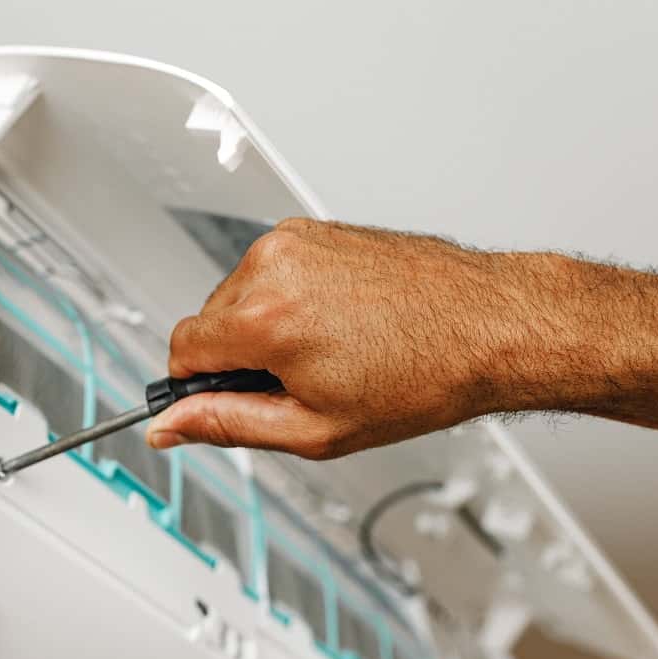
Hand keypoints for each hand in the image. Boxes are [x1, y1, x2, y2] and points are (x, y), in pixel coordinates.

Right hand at [148, 218, 557, 458]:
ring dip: (264, 329)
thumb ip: (227, 424)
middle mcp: (273, 265)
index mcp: (266, 318)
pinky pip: (271, 274)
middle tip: (301, 383)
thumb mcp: (314, 428)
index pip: (181, 351)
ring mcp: (295, 241)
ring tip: (329, 351)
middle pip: (208, 322)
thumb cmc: (422, 375)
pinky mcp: (314, 230)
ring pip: (238, 297)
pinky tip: (338, 324)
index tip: (230, 401)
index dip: (199, 387)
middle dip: (238, 358)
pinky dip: (289, 301)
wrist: (489, 326)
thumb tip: (169, 426)